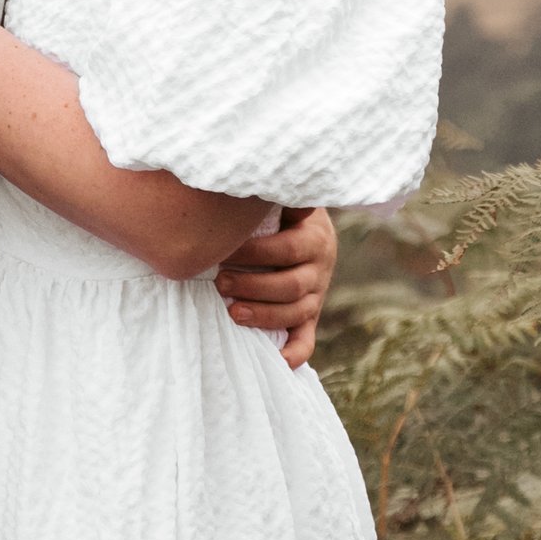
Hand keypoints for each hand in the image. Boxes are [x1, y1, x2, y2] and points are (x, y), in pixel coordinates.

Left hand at [215, 203, 337, 368]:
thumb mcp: (281, 198)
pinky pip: (306, 340)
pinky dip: (293, 353)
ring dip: (264, 316)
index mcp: (316, 238)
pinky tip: (275, 361)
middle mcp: (321, 269)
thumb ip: (273, 191)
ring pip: (296, 313)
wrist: (304, 227)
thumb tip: (262, 178)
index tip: (223, 249)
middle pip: (291, 285)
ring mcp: (316, 296)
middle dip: (253, 286)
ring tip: (232, 312)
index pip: (288, 249)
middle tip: (219, 282)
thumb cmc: (279, 211)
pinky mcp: (309, 317)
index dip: (256, 252)